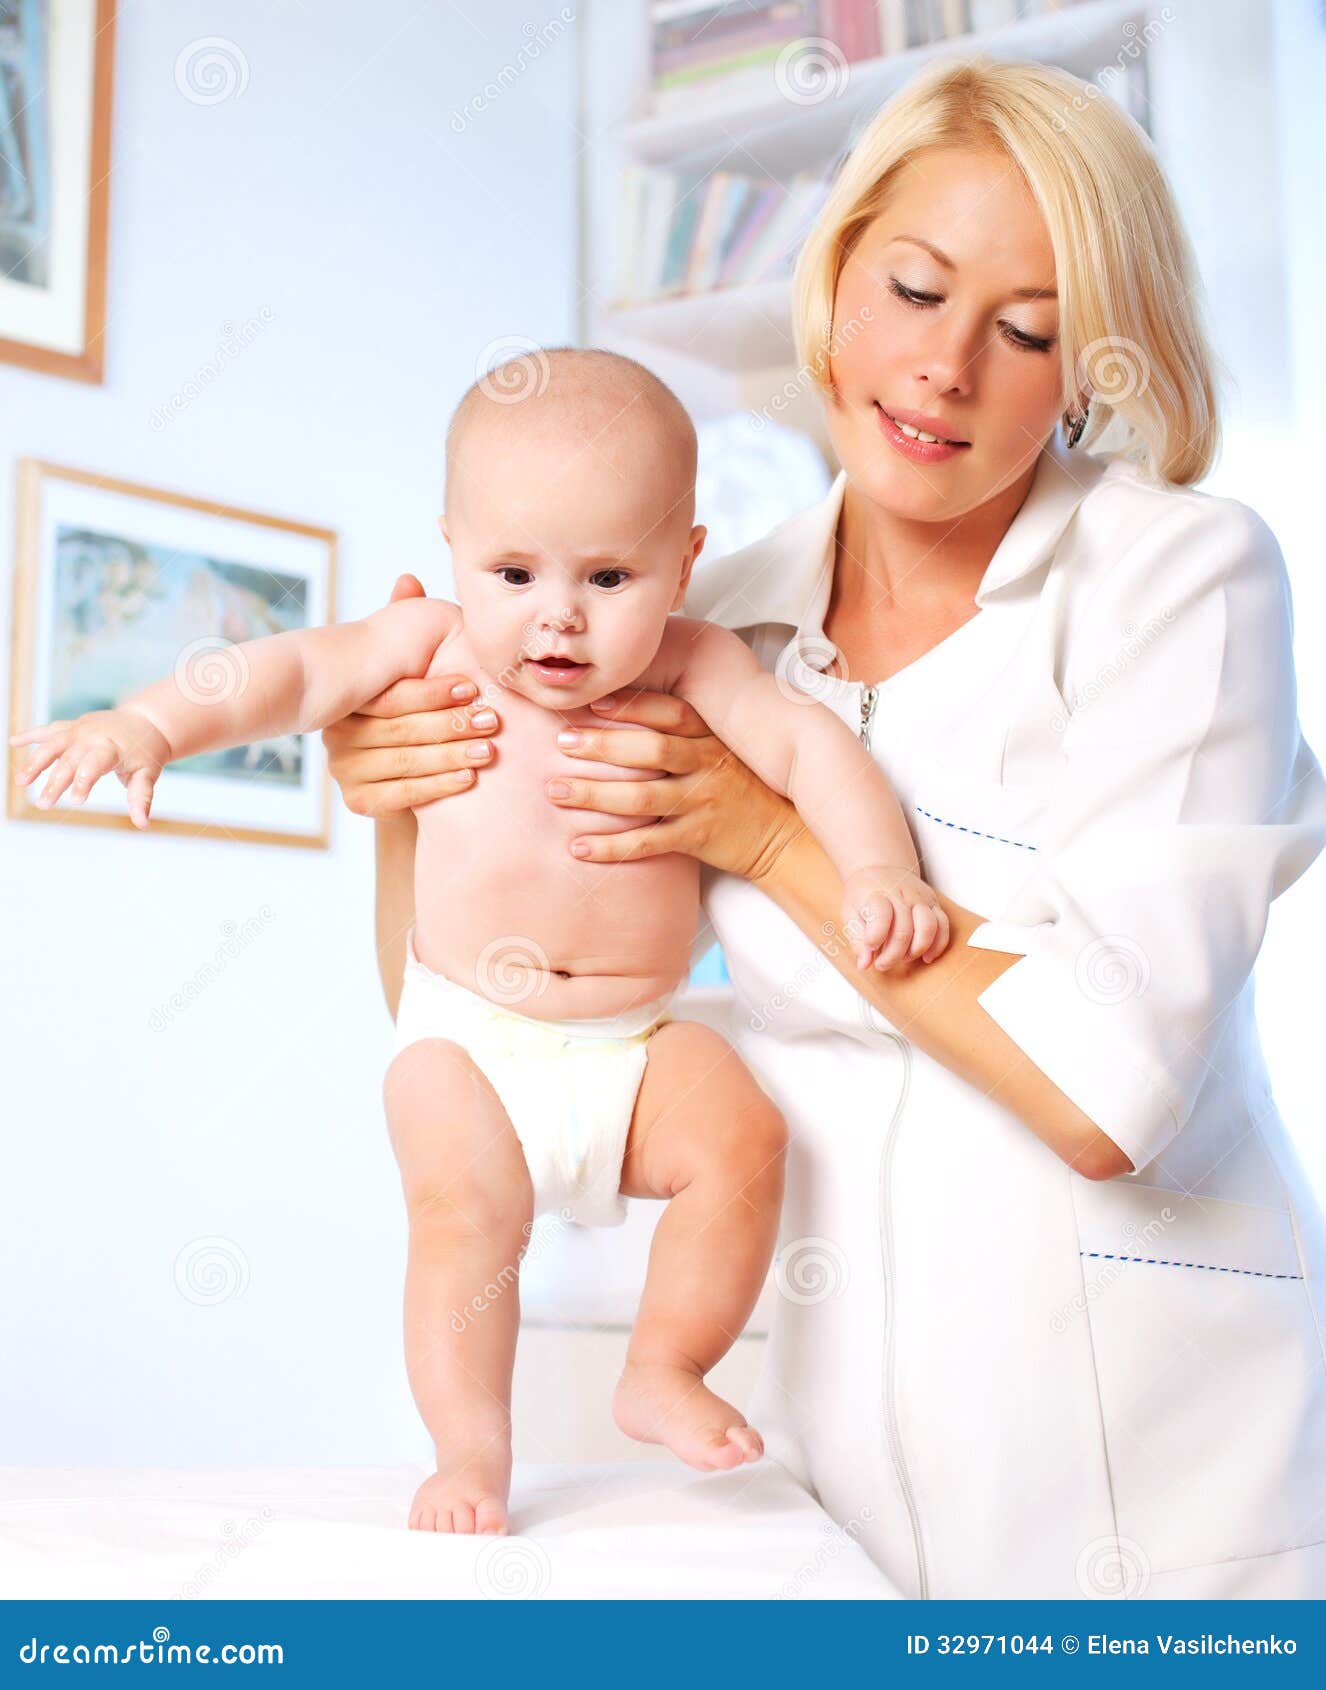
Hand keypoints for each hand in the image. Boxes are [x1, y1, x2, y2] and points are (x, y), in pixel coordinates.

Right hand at [9, 706, 170, 828]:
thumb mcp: (148, 774)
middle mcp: (92, 736)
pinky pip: (49, 730)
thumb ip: (141, 798)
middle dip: (55, 783)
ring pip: (52, 744)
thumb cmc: (146, 752)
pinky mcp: (72, 726)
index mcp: (111, 747)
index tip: (74, 802)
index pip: (93, 765)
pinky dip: (31, 735)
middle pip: (69, 760)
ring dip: (35, 762)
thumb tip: (143, 824)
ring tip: (21, 781)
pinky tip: (12, 742)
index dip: (83, 782)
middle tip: (43, 805)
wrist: (146, 721)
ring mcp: (80, 729)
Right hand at [321, 572, 500, 818]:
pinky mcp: (357, 800)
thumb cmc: (416, 709)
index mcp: (348, 697)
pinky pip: (401, 795)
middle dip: (451, 725)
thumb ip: (407, 625)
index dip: (433, 693)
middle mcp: (336, 732)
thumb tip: (408, 580)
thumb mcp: (411, 666)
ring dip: (451, 756)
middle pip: (400, 732)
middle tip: (492, 721)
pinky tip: (467, 779)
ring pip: (405, 763)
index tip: (472, 688)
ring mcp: (343, 768)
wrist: (409, 770)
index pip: (391, 697)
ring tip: (488, 749)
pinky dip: (437, 787)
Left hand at [544, 687, 799, 879]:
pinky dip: (611, 847)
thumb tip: (630, 705)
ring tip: (556, 791)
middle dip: (602, 744)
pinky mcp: (697, 838)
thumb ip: (686, 729)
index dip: (632, 706)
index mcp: (711, 737)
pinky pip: (648, 843)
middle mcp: (706, 766)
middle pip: (650, 750)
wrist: (782, 834)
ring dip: (594, 794)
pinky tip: (578, 847)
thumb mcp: (724, 747)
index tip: (594, 702)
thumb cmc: (744, 786)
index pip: (670, 713)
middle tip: (562, 742)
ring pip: (642, 798)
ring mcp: (701, 802)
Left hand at [841, 865, 949, 970]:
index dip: (875, 937)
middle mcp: (901, 895)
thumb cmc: (864, 894)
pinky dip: (938, 945)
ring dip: (917, 949)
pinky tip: (927, 957)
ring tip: (904, 958)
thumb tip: (864, 965)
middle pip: (904, 929)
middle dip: (893, 954)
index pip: (881, 916)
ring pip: (928, 926)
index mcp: (877, 895)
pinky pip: (943, 925)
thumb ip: (857, 939)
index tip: (870, 947)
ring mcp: (920, 899)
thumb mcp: (850, 912)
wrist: (880, 868)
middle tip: (883, 964)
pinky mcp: (934, 903)